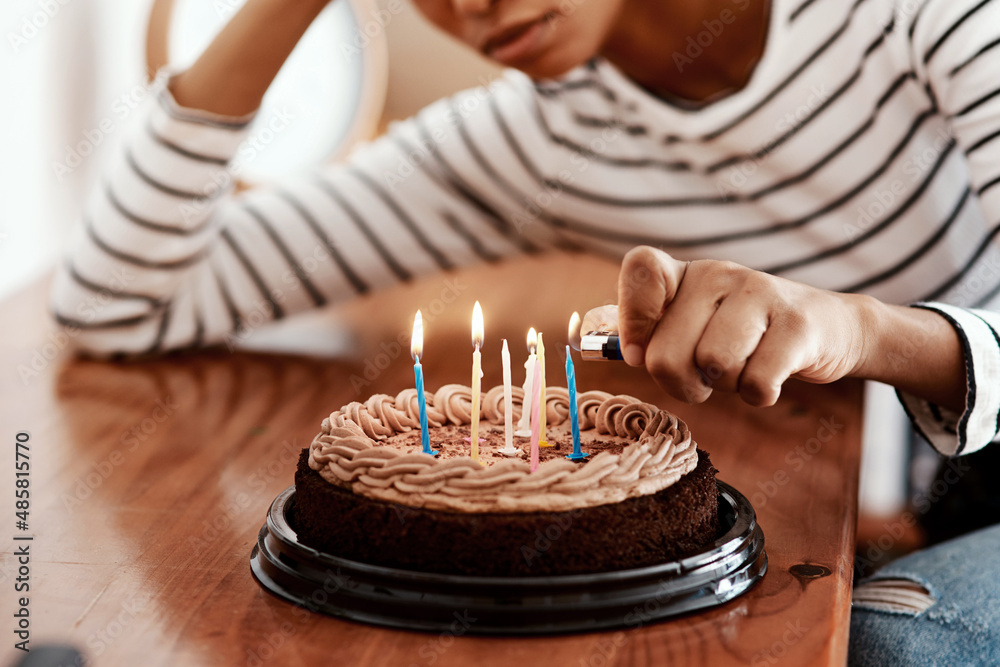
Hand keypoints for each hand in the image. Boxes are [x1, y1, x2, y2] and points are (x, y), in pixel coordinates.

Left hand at [583, 246, 873, 405]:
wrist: (828, 329)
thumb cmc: (745, 337)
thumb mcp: (696, 326)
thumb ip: (656, 336)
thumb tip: (627, 352)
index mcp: (686, 275)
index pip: (641, 267)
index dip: (633, 319)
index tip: (640, 351)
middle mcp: (719, 274)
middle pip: (665, 354)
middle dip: (681, 384)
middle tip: (704, 379)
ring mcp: (760, 293)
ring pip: (712, 366)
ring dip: (724, 386)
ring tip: (741, 370)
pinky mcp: (798, 324)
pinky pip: (756, 383)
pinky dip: (758, 394)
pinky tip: (769, 377)